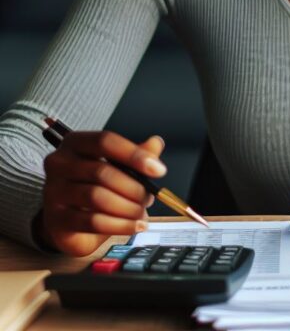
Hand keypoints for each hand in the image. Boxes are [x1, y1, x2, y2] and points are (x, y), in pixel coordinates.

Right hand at [36, 131, 165, 255]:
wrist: (69, 218)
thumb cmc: (95, 183)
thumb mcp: (117, 165)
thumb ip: (137, 154)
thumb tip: (155, 143)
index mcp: (75, 142)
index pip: (105, 142)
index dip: (134, 155)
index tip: (158, 170)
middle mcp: (59, 163)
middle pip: (102, 171)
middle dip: (133, 187)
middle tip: (149, 198)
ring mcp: (53, 191)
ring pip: (97, 197)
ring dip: (127, 208)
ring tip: (141, 213)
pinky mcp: (55, 219)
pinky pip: (92, 222)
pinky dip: (120, 225)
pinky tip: (134, 226)